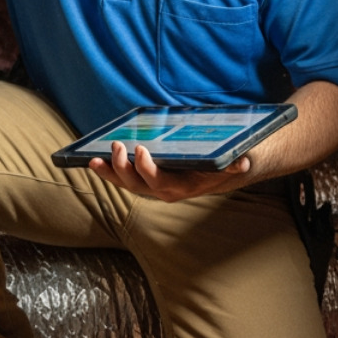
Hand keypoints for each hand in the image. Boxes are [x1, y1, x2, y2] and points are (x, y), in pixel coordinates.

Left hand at [88, 142, 251, 202]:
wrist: (218, 174)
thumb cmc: (220, 165)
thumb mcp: (231, 164)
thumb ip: (235, 164)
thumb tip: (244, 162)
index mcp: (181, 187)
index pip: (160, 182)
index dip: (147, 168)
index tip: (140, 149)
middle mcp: (163, 191)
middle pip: (137, 184)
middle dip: (123, 168)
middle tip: (117, 146)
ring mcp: (152, 187)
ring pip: (126, 184)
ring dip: (109, 172)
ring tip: (93, 159)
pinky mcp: (145, 180)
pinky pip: (123, 179)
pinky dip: (109, 171)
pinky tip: (94, 161)